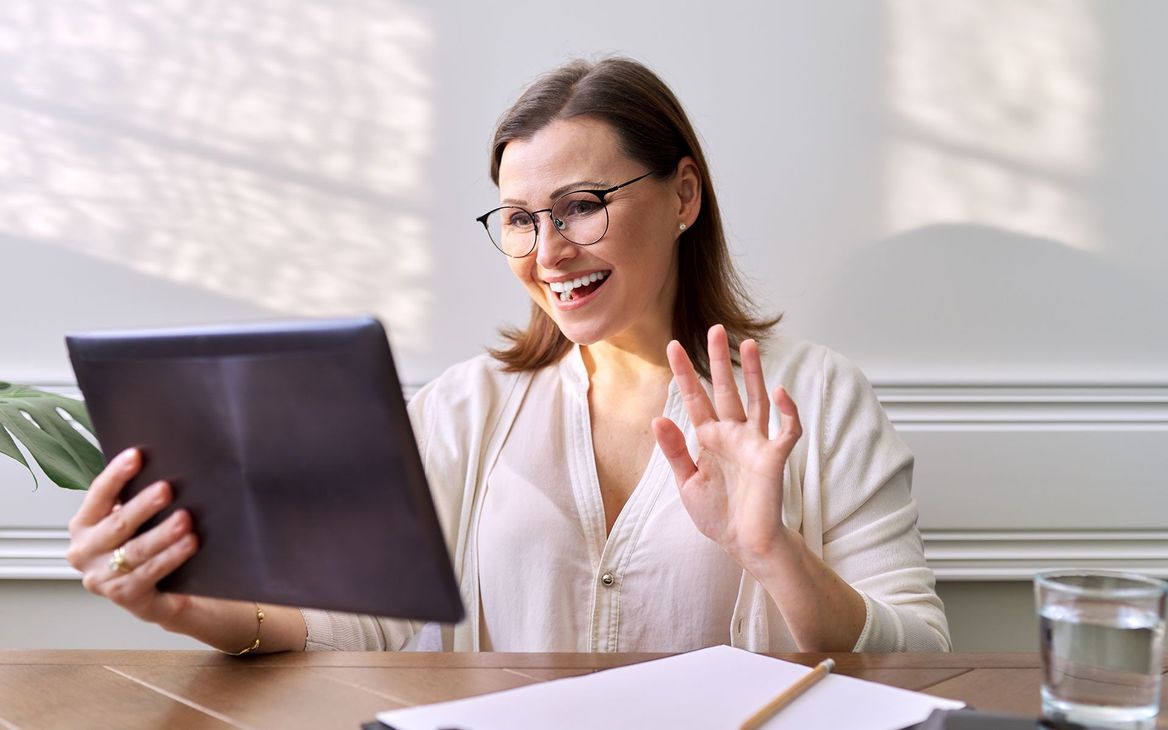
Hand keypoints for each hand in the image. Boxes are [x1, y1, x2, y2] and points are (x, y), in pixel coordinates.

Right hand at [65, 448, 198, 626]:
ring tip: (185, 519)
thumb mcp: (135, 520)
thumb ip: (135, 498)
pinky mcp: (123, 596)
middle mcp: (85, 551)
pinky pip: (149, 574)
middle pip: (117, 524)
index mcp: (84, 525)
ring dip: (162, 534)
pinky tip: (189, 544)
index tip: (136, 455)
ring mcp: (101, 578)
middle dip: (143, 505)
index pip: (98, 495)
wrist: (159, 592)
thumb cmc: (143, 545)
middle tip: (166, 488)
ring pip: (134, 551)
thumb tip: (163, 466)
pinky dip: (171, 557)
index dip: (116, 474)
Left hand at [651, 325, 803, 573]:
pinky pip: (786, 429)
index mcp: (709, 439)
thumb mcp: (687, 483)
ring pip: (756, 400)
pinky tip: (779, 391)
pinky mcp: (775, 458)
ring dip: (753, 373)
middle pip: (727, 389)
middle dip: (719, 360)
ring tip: (747, 345)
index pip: (696, 398)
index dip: (685, 373)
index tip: (672, 346)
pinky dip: (787, 410)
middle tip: (715, 328)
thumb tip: (658, 418)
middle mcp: (733, 434)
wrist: (745, 543)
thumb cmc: (718, 514)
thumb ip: (675, 452)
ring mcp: (755, 443)